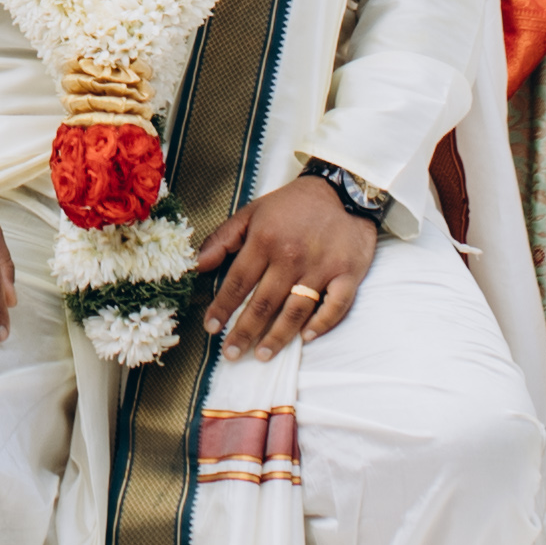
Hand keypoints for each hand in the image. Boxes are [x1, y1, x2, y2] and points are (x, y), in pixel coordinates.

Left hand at [196, 177, 376, 358]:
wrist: (343, 190)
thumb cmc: (292, 205)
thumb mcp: (252, 213)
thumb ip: (223, 239)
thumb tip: (197, 265)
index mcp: (265, 240)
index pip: (237, 282)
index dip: (222, 308)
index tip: (211, 328)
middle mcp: (291, 257)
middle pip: (264, 303)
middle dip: (244, 332)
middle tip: (231, 354)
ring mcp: (321, 267)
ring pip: (296, 311)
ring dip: (278, 336)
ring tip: (262, 354)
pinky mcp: (348, 273)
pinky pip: (335, 306)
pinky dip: (321, 324)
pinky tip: (306, 337)